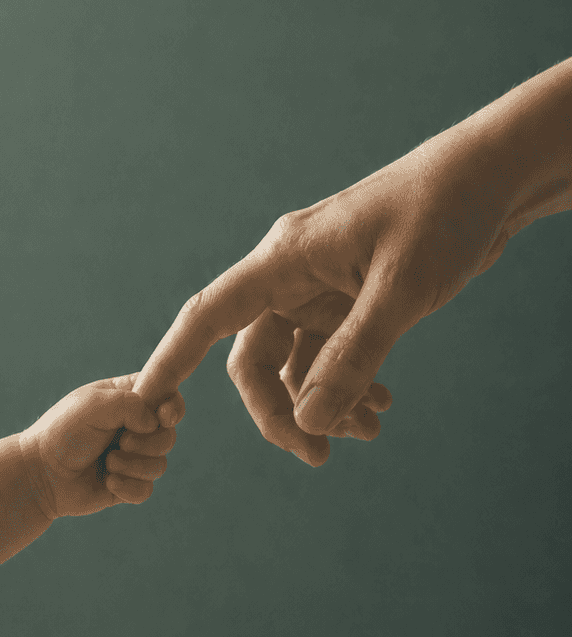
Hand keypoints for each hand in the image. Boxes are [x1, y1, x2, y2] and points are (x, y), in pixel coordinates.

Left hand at [19, 373, 184, 518]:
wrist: (40, 473)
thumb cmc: (63, 431)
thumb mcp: (94, 405)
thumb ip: (131, 404)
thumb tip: (155, 423)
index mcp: (128, 399)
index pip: (167, 397)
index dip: (173, 407)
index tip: (163, 416)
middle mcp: (134, 427)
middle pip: (168, 435)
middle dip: (146, 442)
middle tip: (120, 442)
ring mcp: (132, 458)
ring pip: (160, 465)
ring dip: (133, 465)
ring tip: (106, 463)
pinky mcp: (127, 485)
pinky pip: (146, 490)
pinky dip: (127, 487)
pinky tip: (107, 482)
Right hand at [129, 128, 511, 465]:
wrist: (491, 179)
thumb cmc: (443, 216)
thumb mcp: (401, 292)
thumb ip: (354, 358)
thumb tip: (310, 425)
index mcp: (285, 258)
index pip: (211, 314)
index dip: (173, 357)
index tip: (144, 399)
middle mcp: (292, 273)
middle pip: (253, 357)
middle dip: (279, 411)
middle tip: (319, 457)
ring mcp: (320, 287)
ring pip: (295, 363)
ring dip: (321, 405)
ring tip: (369, 432)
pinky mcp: (350, 297)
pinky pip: (328, 354)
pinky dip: (346, 385)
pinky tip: (380, 406)